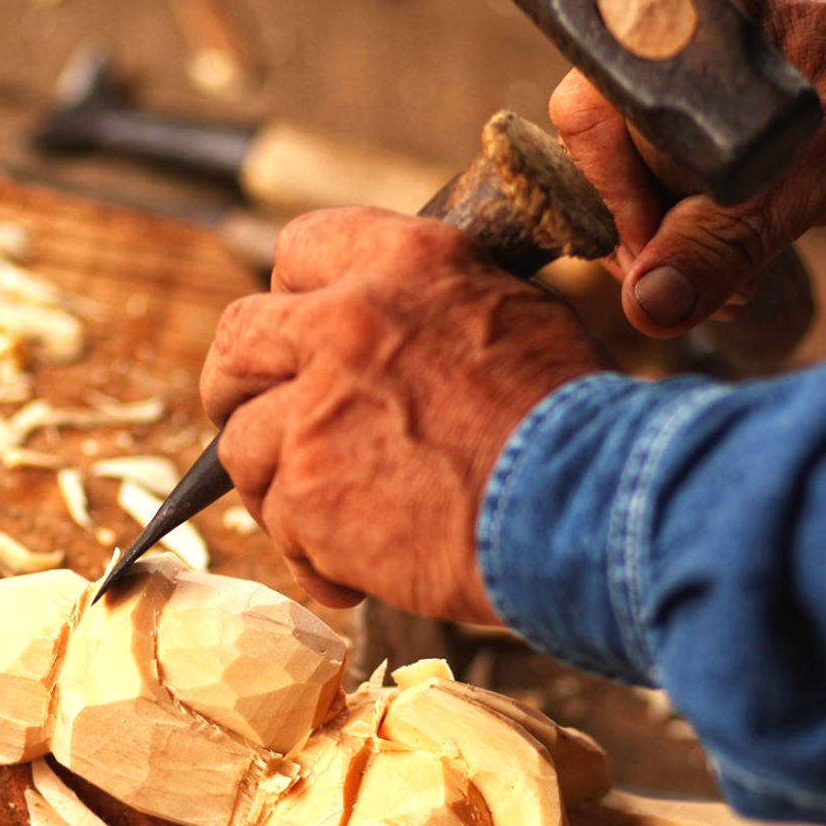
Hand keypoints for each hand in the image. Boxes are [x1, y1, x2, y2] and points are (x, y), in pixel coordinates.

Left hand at [200, 208, 608, 622]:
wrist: (587, 506)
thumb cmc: (574, 425)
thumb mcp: (513, 319)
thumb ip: (434, 315)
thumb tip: (405, 337)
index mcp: (403, 263)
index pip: (300, 251)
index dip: (290, 301)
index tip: (298, 343)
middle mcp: (344, 321)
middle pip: (238, 342)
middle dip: (238, 388)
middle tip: (263, 426)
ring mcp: (315, 409)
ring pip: (244, 445)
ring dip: (278, 487)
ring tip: (327, 525)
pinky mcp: (307, 492)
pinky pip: (281, 528)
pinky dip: (311, 557)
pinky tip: (355, 575)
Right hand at [550, 0, 825, 336]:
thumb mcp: (809, 174)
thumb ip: (727, 238)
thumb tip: (647, 307)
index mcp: (681, 15)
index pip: (590, 113)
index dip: (614, 193)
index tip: (661, 251)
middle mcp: (652, 37)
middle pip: (594, 154)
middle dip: (643, 236)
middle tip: (701, 286)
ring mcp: (655, 81)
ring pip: (615, 181)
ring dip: (662, 249)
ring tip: (728, 284)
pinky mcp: (666, 123)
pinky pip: (641, 187)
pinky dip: (676, 238)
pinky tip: (722, 265)